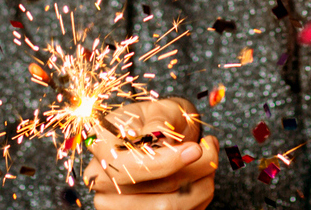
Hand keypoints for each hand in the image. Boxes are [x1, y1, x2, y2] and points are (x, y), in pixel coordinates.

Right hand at [82, 96, 216, 209]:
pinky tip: (201, 177)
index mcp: (99, 145)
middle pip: (150, 190)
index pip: (124, 167)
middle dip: (193, 171)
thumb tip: (160, 136)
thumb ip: (159, 121)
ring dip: (201, 185)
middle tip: (210, 148)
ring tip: (209, 160)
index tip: (195, 150)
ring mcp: (118, 204)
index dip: (163, 163)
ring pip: (167, 208)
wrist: (161, 134)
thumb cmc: (158, 119)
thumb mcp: (159, 110)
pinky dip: (199, 196)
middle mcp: (102, 180)